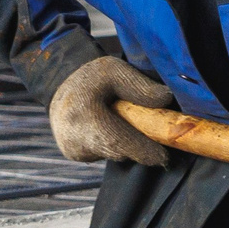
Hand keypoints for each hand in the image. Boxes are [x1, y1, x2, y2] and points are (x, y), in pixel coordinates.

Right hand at [48, 56, 174, 165]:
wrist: (62, 83)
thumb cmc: (93, 76)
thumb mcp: (116, 71)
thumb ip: (140, 86)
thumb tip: (167, 100)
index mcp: (81, 112)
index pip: (115, 140)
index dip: (141, 150)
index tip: (163, 157)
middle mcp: (71, 135)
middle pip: (117, 151)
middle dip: (140, 149)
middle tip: (160, 143)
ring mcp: (71, 148)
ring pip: (112, 154)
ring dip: (128, 145)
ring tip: (132, 125)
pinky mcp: (73, 154)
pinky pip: (103, 154)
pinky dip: (115, 145)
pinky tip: (114, 128)